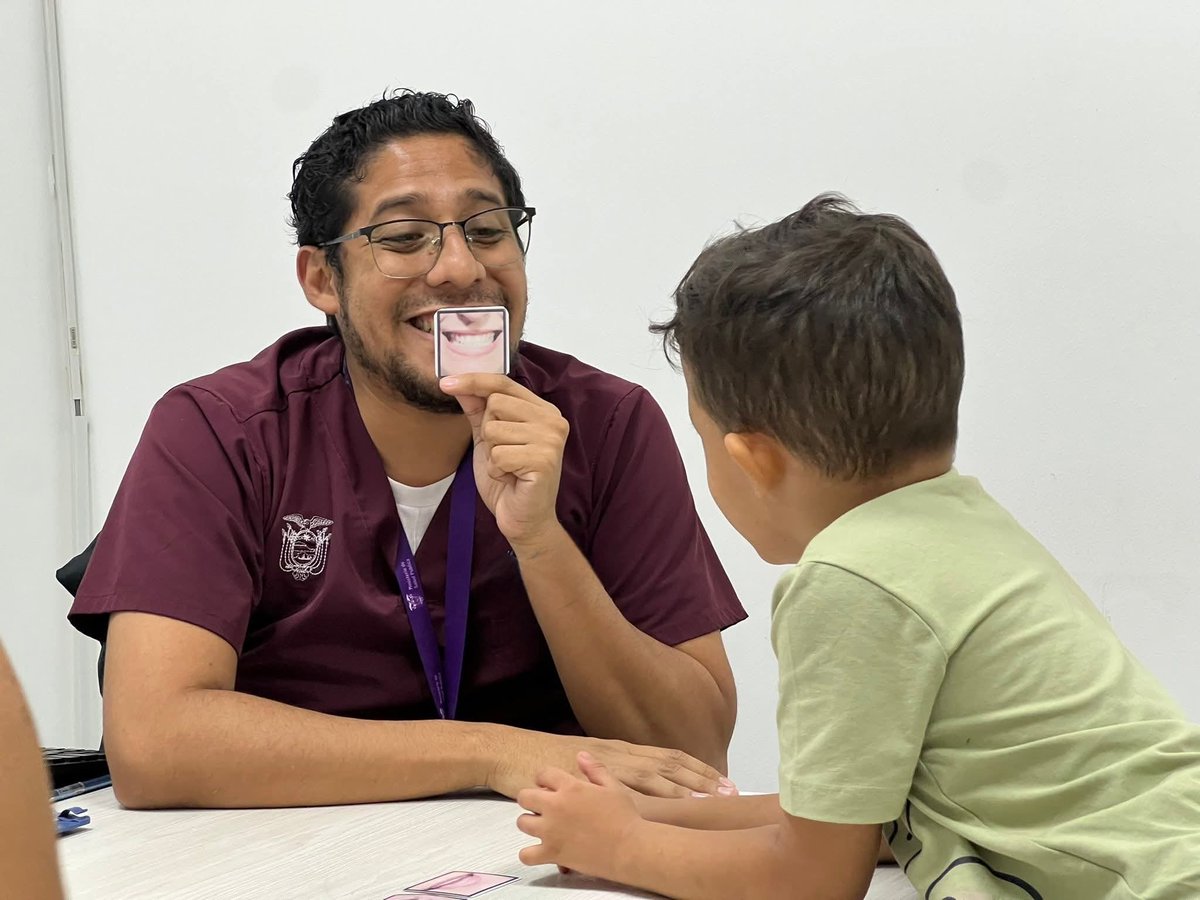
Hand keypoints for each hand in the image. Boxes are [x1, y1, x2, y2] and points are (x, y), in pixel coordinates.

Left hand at [439, 374, 568, 551]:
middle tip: (504, 455)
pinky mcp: (543, 460)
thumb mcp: (488, 440)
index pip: (504, 383)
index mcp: (543, 410)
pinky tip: (511, 479)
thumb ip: (477, 410)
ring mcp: (551, 440)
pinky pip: (499, 454)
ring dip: (492, 454)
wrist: (524, 520)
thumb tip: (456, 384)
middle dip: (489, 432)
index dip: (474, 381)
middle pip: (496, 404)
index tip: (445, 383)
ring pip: (494, 429)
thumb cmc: (509, 480)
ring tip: (508, 468)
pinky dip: (497, 470)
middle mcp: (553, 420)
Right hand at [486, 727, 736, 799]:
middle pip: (669, 764)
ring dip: (682, 787)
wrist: (512, 752)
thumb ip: (613, 773)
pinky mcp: (589, 780)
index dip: (698, 768)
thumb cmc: (546, 758)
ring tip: (708, 801)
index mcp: (621, 749)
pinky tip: (659, 809)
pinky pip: (621, 790)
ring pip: (652, 775)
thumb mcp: (588, 763)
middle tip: (730, 791)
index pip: (669, 757)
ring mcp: (604, 765)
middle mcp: (619, 752)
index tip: (725, 780)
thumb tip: (637, 787)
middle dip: (701, 777)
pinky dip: (643, 798)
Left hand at [516, 752, 641, 878]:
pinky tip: (539, 852)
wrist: (629, 848)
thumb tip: (580, 755)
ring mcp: (551, 831)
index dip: (545, 779)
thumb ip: (595, 769)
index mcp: (570, 787)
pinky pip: (526, 855)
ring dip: (530, 823)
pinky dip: (529, 854)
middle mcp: (555, 806)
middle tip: (543, 806)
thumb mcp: (613, 787)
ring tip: (542, 827)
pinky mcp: (552, 853)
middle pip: (524, 796)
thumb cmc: (625, 817)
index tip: (550, 786)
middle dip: (531, 799)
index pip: (543, 774)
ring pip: (522, 823)